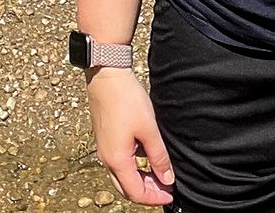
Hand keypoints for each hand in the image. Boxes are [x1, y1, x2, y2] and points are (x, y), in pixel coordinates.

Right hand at [86, 67, 174, 204]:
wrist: (106, 77)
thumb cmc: (126, 100)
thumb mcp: (149, 130)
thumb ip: (158, 156)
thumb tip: (167, 178)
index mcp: (117, 160)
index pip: (135, 193)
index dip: (154, 198)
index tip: (170, 194)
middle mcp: (107, 159)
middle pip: (126, 189)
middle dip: (147, 193)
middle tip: (166, 188)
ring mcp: (104, 150)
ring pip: (121, 176)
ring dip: (140, 180)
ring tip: (160, 174)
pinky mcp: (105, 140)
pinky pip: (118, 163)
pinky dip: (133, 168)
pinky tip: (147, 157)